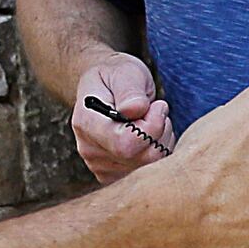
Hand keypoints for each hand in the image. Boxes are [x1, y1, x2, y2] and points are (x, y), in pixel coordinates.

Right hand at [70, 52, 172, 184]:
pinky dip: (157, 152)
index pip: (124, 144)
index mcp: (86, 123)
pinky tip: (150, 136)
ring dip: (161, 141)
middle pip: (141, 158)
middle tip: (155, 110)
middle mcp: (90, 150)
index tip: (156, 105)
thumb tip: (135, 110)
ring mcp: (101, 166)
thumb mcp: (124, 72)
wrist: (107, 89)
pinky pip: (148, 172)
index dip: (151, 127)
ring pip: (150, 166)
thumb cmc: (117, 77)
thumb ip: (130, 90)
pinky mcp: (114, 176)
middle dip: (159, 132)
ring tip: (152, 120)